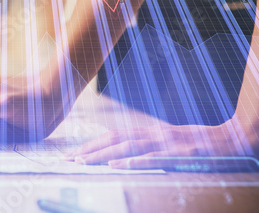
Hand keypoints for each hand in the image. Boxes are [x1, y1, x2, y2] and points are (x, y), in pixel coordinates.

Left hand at [65, 121, 252, 168]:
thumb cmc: (195, 144)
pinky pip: (154, 157)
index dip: (92, 143)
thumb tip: (123, 153)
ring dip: (103, 154)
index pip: (113, 135)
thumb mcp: (167, 142)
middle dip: (89, 148)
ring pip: (128, 146)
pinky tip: (119, 165)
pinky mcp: (178, 153)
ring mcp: (165, 143)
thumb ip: (146, 145)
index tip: (73, 152)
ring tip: (83, 162)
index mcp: (148, 132)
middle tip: (68, 159)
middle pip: (114, 138)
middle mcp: (152, 134)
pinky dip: (135, 161)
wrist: (228, 140)